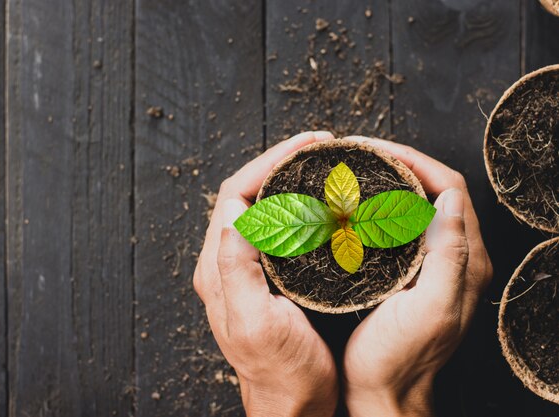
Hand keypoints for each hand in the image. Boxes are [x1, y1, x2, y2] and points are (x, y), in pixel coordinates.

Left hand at [193, 132, 339, 416]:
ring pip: (261, 207)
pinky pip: (274, 228)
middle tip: (318, 145)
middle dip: (280, 162)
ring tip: (320, 164)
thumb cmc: (281, 373)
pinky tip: (318, 203)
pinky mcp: (264, 278)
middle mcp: (225, 263)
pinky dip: (295, 205)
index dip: (269, 162)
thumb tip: (236, 214)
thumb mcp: (258, 323)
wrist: (292, 407)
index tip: (307, 145)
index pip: (237, 194)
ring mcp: (244, 270)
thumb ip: (237, 270)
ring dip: (287, 180)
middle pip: (247, 194)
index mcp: (219, 268)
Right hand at [341, 137, 492, 416]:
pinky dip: (380, 205)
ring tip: (355, 169)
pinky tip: (355, 204)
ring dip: (389, 181)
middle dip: (399, 162)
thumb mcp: (429, 309)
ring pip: (416, 204)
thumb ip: (449, 255)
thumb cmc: (399, 359)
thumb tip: (451, 198)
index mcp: (465, 261)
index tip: (374, 149)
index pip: (450, 188)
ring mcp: (431, 264)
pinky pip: (400, 225)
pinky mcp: (409, 273)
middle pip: (435, 190)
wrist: (383, 393)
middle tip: (359, 153)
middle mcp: (454, 257)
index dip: (415, 161)